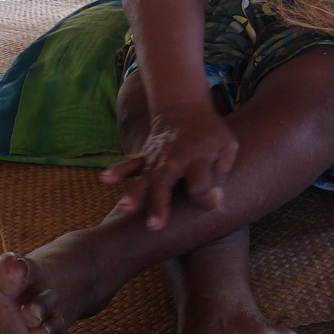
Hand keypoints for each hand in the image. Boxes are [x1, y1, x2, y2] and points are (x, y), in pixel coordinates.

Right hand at [102, 102, 238, 229]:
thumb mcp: (227, 146)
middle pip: (166, 182)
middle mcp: (175, 158)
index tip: (212, 201)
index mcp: (199, 156)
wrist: (184, 107)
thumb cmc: (211, 132)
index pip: (200, 184)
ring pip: (145, 177)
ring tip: (125, 208)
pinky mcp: (146, 156)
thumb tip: (215, 200)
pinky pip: (131, 164)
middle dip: (160, 204)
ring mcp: (158, 157)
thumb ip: (222, 173)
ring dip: (135, 192)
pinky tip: (105, 179)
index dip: (206, 197)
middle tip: (154, 226)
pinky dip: (118, 171)